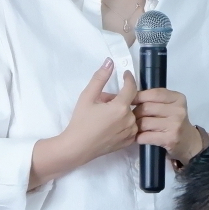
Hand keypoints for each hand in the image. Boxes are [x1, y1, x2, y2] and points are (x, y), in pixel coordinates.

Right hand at [30, 60, 139, 187]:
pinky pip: (131, 126)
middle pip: (129, 102)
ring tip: (105, 114)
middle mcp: (130, 120)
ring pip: (131, 114)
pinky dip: (124, 121)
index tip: (125, 74)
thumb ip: (100, 78)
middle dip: (119, 97)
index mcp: (121, 107)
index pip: (131, 87)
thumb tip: (110, 61)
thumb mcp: (87, 97)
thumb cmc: (81, 121)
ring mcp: (131, 132)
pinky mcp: (129, 142)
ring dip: (122, 110)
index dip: (128, 78)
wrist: (77, 148)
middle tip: (103, 100)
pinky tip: (110, 124)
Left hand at [135, 87, 202, 163]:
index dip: (138, 96)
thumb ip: (156, 99)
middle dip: (135, 113)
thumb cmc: (174, 121)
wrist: (189, 142)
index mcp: (178, 98)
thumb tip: (132, 94)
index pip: (154, 93)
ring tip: (135, 128)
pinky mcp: (170, 139)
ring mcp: (175, 125)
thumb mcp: (171, 106)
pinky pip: (146, 136)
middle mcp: (178, 110)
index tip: (130, 100)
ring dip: (136, 127)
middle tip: (131, 118)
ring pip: (144, 122)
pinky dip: (139, 137)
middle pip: (147, 108)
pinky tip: (139, 138)